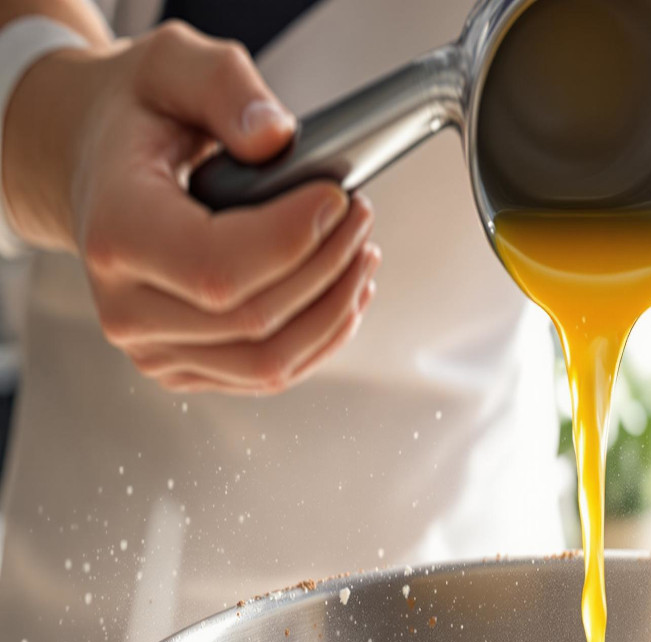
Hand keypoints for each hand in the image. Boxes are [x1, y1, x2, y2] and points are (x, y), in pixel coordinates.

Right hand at [2, 22, 378, 393]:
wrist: (95, 166)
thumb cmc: (137, 120)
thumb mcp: (172, 67)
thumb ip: (225, 88)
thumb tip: (276, 140)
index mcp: (115, 234)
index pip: (219, 268)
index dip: (295, 241)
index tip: (339, 199)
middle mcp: (125, 308)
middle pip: (255, 321)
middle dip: (328, 270)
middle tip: (361, 218)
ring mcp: (155, 350)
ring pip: (270, 363)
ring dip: (334, 312)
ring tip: (362, 256)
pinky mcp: (186, 369)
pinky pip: (268, 373)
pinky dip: (320, 337)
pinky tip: (343, 293)